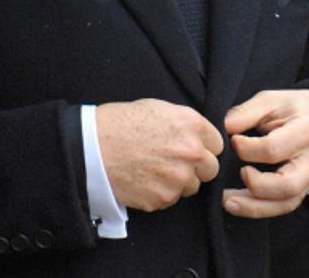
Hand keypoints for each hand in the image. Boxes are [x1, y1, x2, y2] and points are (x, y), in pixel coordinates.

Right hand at [96, 99, 223, 211]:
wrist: (91, 147)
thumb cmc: (119, 122)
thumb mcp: (157, 108)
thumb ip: (184, 124)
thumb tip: (198, 136)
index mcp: (191, 125)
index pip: (217, 144)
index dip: (204, 146)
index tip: (192, 148)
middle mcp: (191, 152)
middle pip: (210, 169)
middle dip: (196, 167)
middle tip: (173, 162)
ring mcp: (177, 178)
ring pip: (191, 187)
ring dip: (178, 182)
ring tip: (153, 170)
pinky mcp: (162, 198)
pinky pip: (170, 200)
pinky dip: (159, 193)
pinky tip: (143, 180)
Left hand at [221, 89, 308, 218]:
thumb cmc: (299, 110)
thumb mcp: (274, 100)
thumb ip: (247, 112)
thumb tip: (224, 127)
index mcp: (305, 132)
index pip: (274, 148)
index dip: (247, 148)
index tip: (233, 140)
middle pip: (287, 185)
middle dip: (256, 185)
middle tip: (240, 172)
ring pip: (286, 203)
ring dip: (254, 206)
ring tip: (228, 201)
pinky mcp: (303, 190)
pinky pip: (284, 207)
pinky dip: (260, 210)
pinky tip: (238, 205)